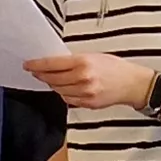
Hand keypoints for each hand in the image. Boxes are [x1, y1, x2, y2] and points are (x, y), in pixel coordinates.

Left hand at [25, 51, 156, 111]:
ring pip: (58, 90)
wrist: (132, 84)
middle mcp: (82, 79)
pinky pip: (68, 99)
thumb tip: (53, 63)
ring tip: (51, 78)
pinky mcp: (87, 104)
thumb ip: (73, 60)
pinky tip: (65, 87)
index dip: (37, 65)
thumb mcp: (93, 56)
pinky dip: (63, 93)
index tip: (28, 65)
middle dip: (41, 75)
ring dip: (52, 84)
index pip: (52, 64)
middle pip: (52, 79)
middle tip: (35, 71)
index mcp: (83, 62)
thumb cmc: (114, 67)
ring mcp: (85, 93)